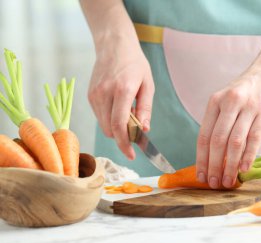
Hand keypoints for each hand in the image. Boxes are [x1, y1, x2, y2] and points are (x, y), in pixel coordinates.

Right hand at [88, 36, 154, 159]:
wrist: (114, 45)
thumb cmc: (135, 64)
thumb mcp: (148, 84)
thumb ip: (145, 109)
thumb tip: (144, 129)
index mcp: (122, 90)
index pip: (119, 125)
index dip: (125, 144)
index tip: (132, 155)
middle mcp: (104, 94)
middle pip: (109, 130)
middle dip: (122, 137)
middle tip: (135, 130)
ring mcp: (94, 95)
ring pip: (104, 125)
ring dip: (116, 128)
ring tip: (128, 113)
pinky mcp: (89, 95)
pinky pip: (100, 116)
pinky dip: (110, 119)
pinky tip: (118, 107)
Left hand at [196, 66, 260, 188]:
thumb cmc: (246, 91)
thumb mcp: (226, 100)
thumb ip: (219, 122)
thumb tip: (212, 155)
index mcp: (215, 102)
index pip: (204, 135)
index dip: (201, 158)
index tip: (200, 175)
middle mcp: (229, 103)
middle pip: (217, 140)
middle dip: (214, 165)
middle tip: (213, 183)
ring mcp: (248, 107)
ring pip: (235, 142)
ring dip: (230, 165)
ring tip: (228, 181)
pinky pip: (255, 138)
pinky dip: (248, 156)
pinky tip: (243, 169)